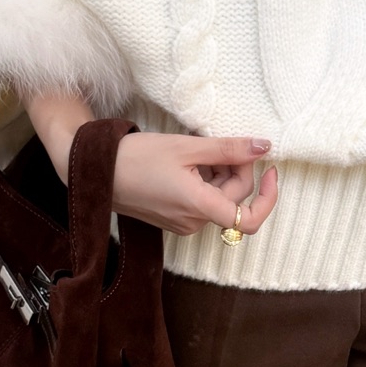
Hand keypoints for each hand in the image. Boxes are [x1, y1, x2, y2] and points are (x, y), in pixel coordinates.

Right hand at [23, 91, 279, 237]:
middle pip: (233, 200)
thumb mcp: (187, 147)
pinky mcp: (172, 219)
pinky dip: (204, 181)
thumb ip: (229, 149)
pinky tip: (186, 162)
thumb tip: (264, 146)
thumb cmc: (136, 157)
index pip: (250, 219)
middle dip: (236, 171)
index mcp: (199, 208)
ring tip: (196, 150)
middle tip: (219, 142)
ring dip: (218, 175)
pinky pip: (201, 202)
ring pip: (218, 200)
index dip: (268, 197)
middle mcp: (193, 223)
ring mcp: (182, 223)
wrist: (95, 171)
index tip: (269, 170)